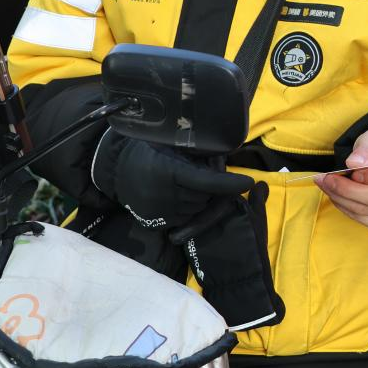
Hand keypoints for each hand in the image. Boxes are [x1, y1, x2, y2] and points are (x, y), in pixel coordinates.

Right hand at [91, 130, 253, 229]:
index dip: (229, 183)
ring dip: (201, 197)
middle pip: (206, 195)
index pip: (207, 181)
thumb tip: (225, 156)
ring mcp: (160, 212)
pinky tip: (179, 194)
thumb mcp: (171, 143)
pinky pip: (187, 218)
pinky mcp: (157, 223)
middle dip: (212, 186)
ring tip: (187, 182)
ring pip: (198, 208)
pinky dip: (190, 207)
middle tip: (202, 170)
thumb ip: (197, 150)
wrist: (118, 170)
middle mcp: (165, 195)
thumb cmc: (150, 150)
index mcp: (169, 171)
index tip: (249, 182)